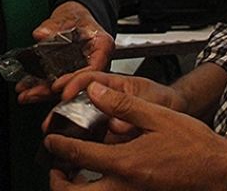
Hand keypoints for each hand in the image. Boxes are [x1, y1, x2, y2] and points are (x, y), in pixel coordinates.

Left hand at [16, 2, 115, 103]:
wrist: (74, 13)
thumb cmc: (77, 14)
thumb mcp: (67, 15)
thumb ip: (53, 25)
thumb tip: (41, 34)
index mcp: (102, 46)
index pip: (92, 69)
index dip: (74, 81)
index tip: (56, 85)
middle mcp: (95, 61)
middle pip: (76, 83)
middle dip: (52, 92)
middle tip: (34, 93)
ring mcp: (82, 69)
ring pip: (64, 86)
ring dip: (43, 92)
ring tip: (25, 94)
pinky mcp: (69, 73)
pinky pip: (57, 83)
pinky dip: (42, 87)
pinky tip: (27, 90)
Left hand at [46, 82, 226, 190]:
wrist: (221, 169)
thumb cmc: (195, 144)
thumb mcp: (158, 116)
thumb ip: (123, 105)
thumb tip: (93, 91)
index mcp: (126, 163)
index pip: (80, 156)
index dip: (59, 147)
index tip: (50, 140)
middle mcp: (126, 186)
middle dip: (60, 181)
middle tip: (55, 166)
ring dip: (77, 186)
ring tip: (72, 170)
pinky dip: (97, 186)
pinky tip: (100, 172)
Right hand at [48, 71, 182, 138]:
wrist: (177, 114)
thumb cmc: (165, 101)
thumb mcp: (151, 100)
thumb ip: (132, 109)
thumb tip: (117, 124)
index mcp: (115, 84)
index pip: (88, 78)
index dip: (73, 83)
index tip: (64, 93)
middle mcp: (107, 98)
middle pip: (76, 98)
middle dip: (59, 106)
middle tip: (49, 119)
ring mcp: (106, 115)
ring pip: (79, 117)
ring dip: (63, 122)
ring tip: (51, 131)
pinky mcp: (108, 132)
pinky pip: (90, 134)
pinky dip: (77, 140)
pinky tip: (69, 148)